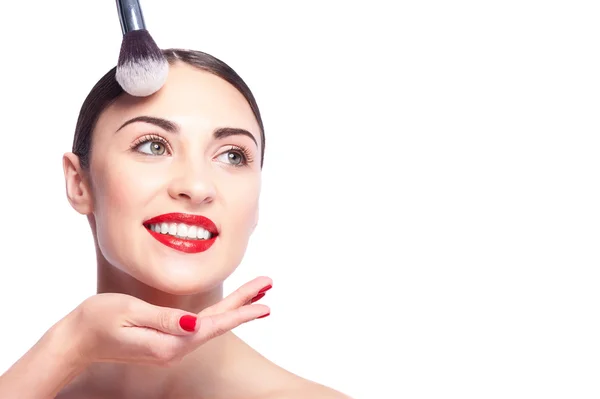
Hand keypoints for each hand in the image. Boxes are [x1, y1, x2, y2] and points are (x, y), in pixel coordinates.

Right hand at [65, 277, 271, 366]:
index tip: (264, 303)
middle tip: (268, 286)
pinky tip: (228, 309)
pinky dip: (218, 315)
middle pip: (218, 324)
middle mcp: (174, 349)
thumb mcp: (129, 313)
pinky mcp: (165, 342)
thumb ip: (163, 320)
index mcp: (168, 344)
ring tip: (258, 295)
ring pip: (211, 325)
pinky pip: (199, 327)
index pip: (213, 326)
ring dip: (235, 309)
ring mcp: (170, 347)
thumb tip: (195, 325)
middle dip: (245, 304)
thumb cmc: (97, 321)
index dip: (241, 312)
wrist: (75, 341)